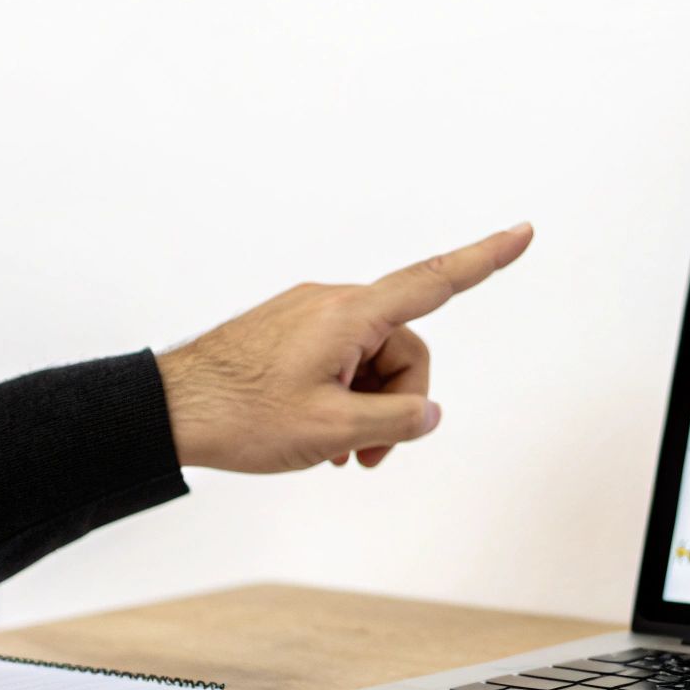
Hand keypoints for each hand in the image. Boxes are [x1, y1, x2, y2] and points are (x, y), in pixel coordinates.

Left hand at [155, 223, 532, 472]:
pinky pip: (341, 361)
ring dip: (367, 410)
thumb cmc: (241, 415)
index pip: (434, 281)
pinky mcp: (291, 334)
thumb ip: (395, 423)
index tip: (523, 233)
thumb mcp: (332, 431)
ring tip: (337, 452)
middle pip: (404, 349)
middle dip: (398, 405)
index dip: (485, 260)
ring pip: (372, 362)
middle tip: (366, 456)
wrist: (167, 411)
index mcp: (350, 315)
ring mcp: (310, 317)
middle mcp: (333, 304)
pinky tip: (320, 437)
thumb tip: (428, 415)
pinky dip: (343, 399)